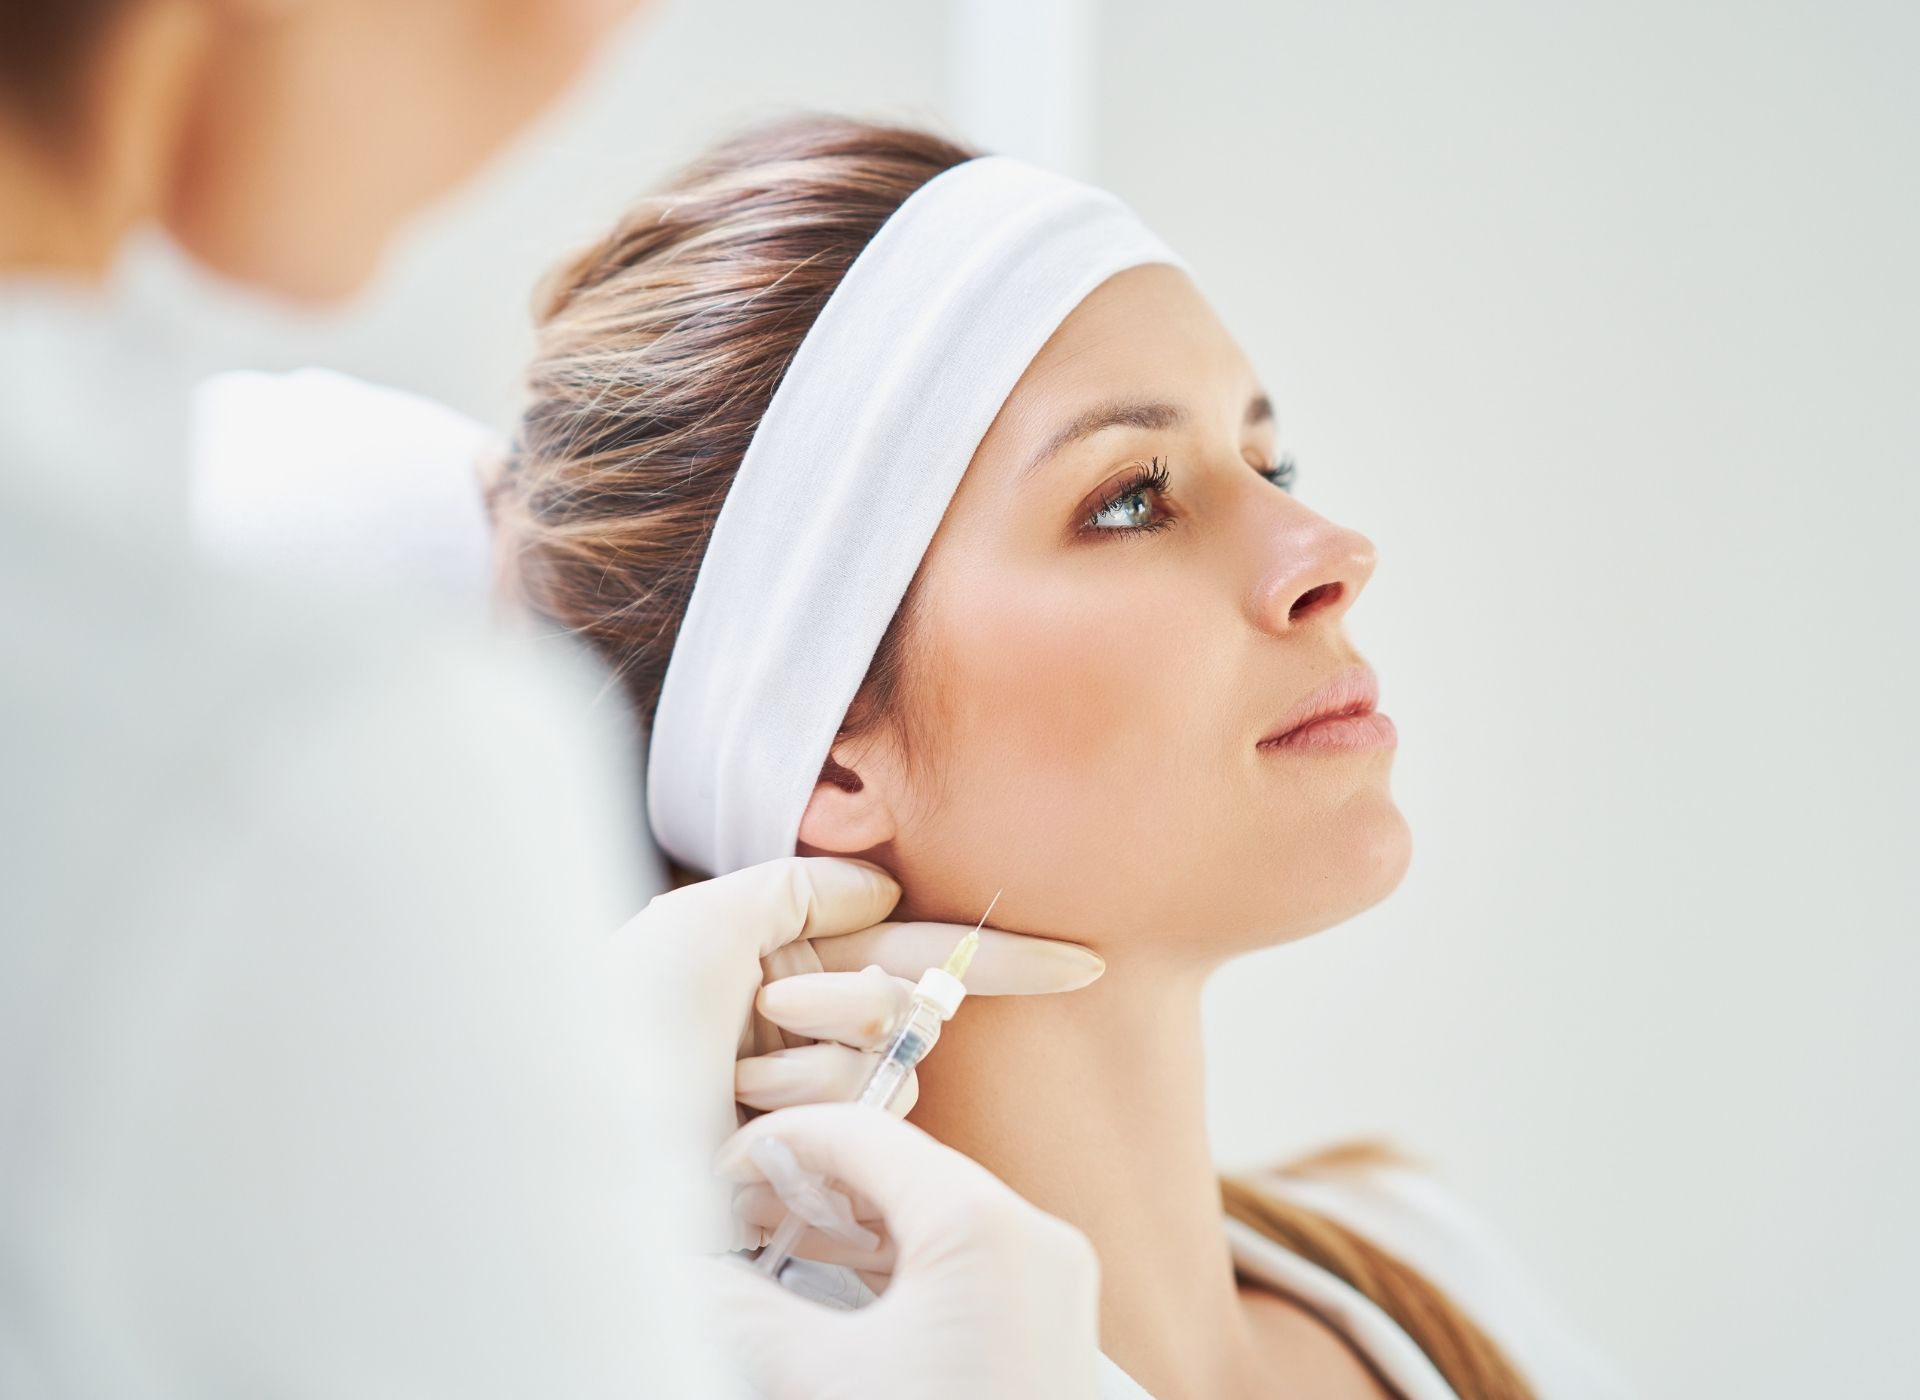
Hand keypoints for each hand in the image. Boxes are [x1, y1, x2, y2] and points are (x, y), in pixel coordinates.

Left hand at [608, 857, 1101, 1245]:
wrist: (569, 1137)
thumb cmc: (619, 1023)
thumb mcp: (696, 921)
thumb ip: (799, 888)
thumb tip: (882, 889)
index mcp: (780, 960)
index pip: (909, 946)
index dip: (998, 956)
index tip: (1083, 962)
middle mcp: (802, 1029)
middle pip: (907, 1007)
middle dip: (844, 1006)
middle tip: (761, 1020)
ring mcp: (806, 1104)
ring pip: (890, 1076)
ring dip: (809, 1078)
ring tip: (730, 1095)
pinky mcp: (806, 1168)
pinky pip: (861, 1137)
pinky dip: (801, 1131)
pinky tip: (737, 1146)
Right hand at [697, 1104, 1101, 1399]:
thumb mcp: (824, 1380)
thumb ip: (743, 1312)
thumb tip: (685, 1277)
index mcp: (983, 1225)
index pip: (866, 1135)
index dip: (781, 1141)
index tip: (724, 1170)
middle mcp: (1031, 1236)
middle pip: (902, 1169)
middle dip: (812, 1184)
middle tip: (740, 1209)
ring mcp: (1047, 1279)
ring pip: (933, 1215)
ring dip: (849, 1224)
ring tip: (774, 1243)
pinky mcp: (1046, 1321)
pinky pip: (962, 1260)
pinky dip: (895, 1262)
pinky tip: (836, 1283)